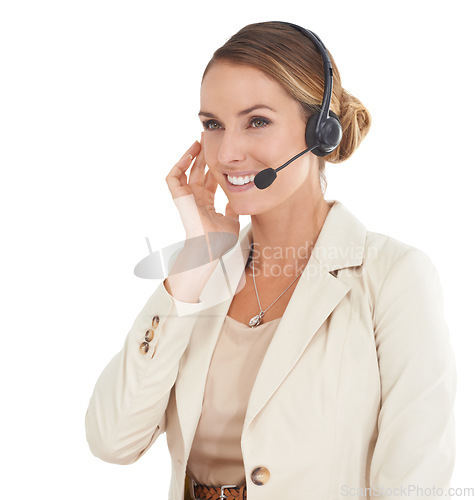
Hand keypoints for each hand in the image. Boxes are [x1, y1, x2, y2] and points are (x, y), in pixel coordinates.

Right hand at [165, 136, 239, 259]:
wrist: (209, 247)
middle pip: (199, 171)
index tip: (222, 154)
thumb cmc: (219, 240)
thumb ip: (233, 208)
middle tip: (210, 139)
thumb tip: (238, 199)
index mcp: (207, 203)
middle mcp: (195, 198)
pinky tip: (189, 153)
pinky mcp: (178, 197)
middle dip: (205, 155)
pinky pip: (173, 177)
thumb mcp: (232, 219)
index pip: (210, 179)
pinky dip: (179, 164)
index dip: (216, 166)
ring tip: (199, 141)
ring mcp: (186, 197)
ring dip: (192, 155)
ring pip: (187, 170)